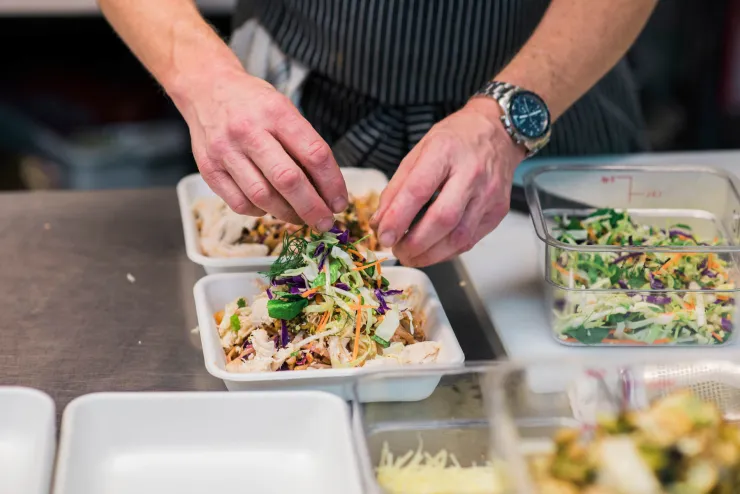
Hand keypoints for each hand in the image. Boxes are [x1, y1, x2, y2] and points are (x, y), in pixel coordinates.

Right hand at [179, 67, 347, 229]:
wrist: (206, 89)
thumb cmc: (254, 104)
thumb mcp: (284, 109)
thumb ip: (303, 144)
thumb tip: (327, 191)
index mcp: (276, 112)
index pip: (314, 154)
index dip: (332, 184)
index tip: (340, 202)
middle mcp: (248, 131)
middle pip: (288, 180)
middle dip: (312, 208)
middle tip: (325, 222)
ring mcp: (225, 151)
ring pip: (263, 197)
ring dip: (288, 214)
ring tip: (301, 218)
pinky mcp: (209, 170)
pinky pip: (240, 204)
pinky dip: (260, 212)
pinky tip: (269, 207)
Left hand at [371, 98, 524, 266]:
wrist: (498, 132)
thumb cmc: (456, 140)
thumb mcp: (420, 151)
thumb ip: (398, 187)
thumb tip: (380, 221)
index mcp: (445, 151)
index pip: (419, 190)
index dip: (398, 218)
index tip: (384, 236)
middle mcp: (472, 173)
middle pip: (442, 219)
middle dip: (415, 243)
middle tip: (397, 250)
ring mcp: (489, 194)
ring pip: (459, 237)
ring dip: (430, 254)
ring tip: (411, 255)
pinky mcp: (498, 211)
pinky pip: (470, 240)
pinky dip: (447, 252)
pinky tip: (432, 250)